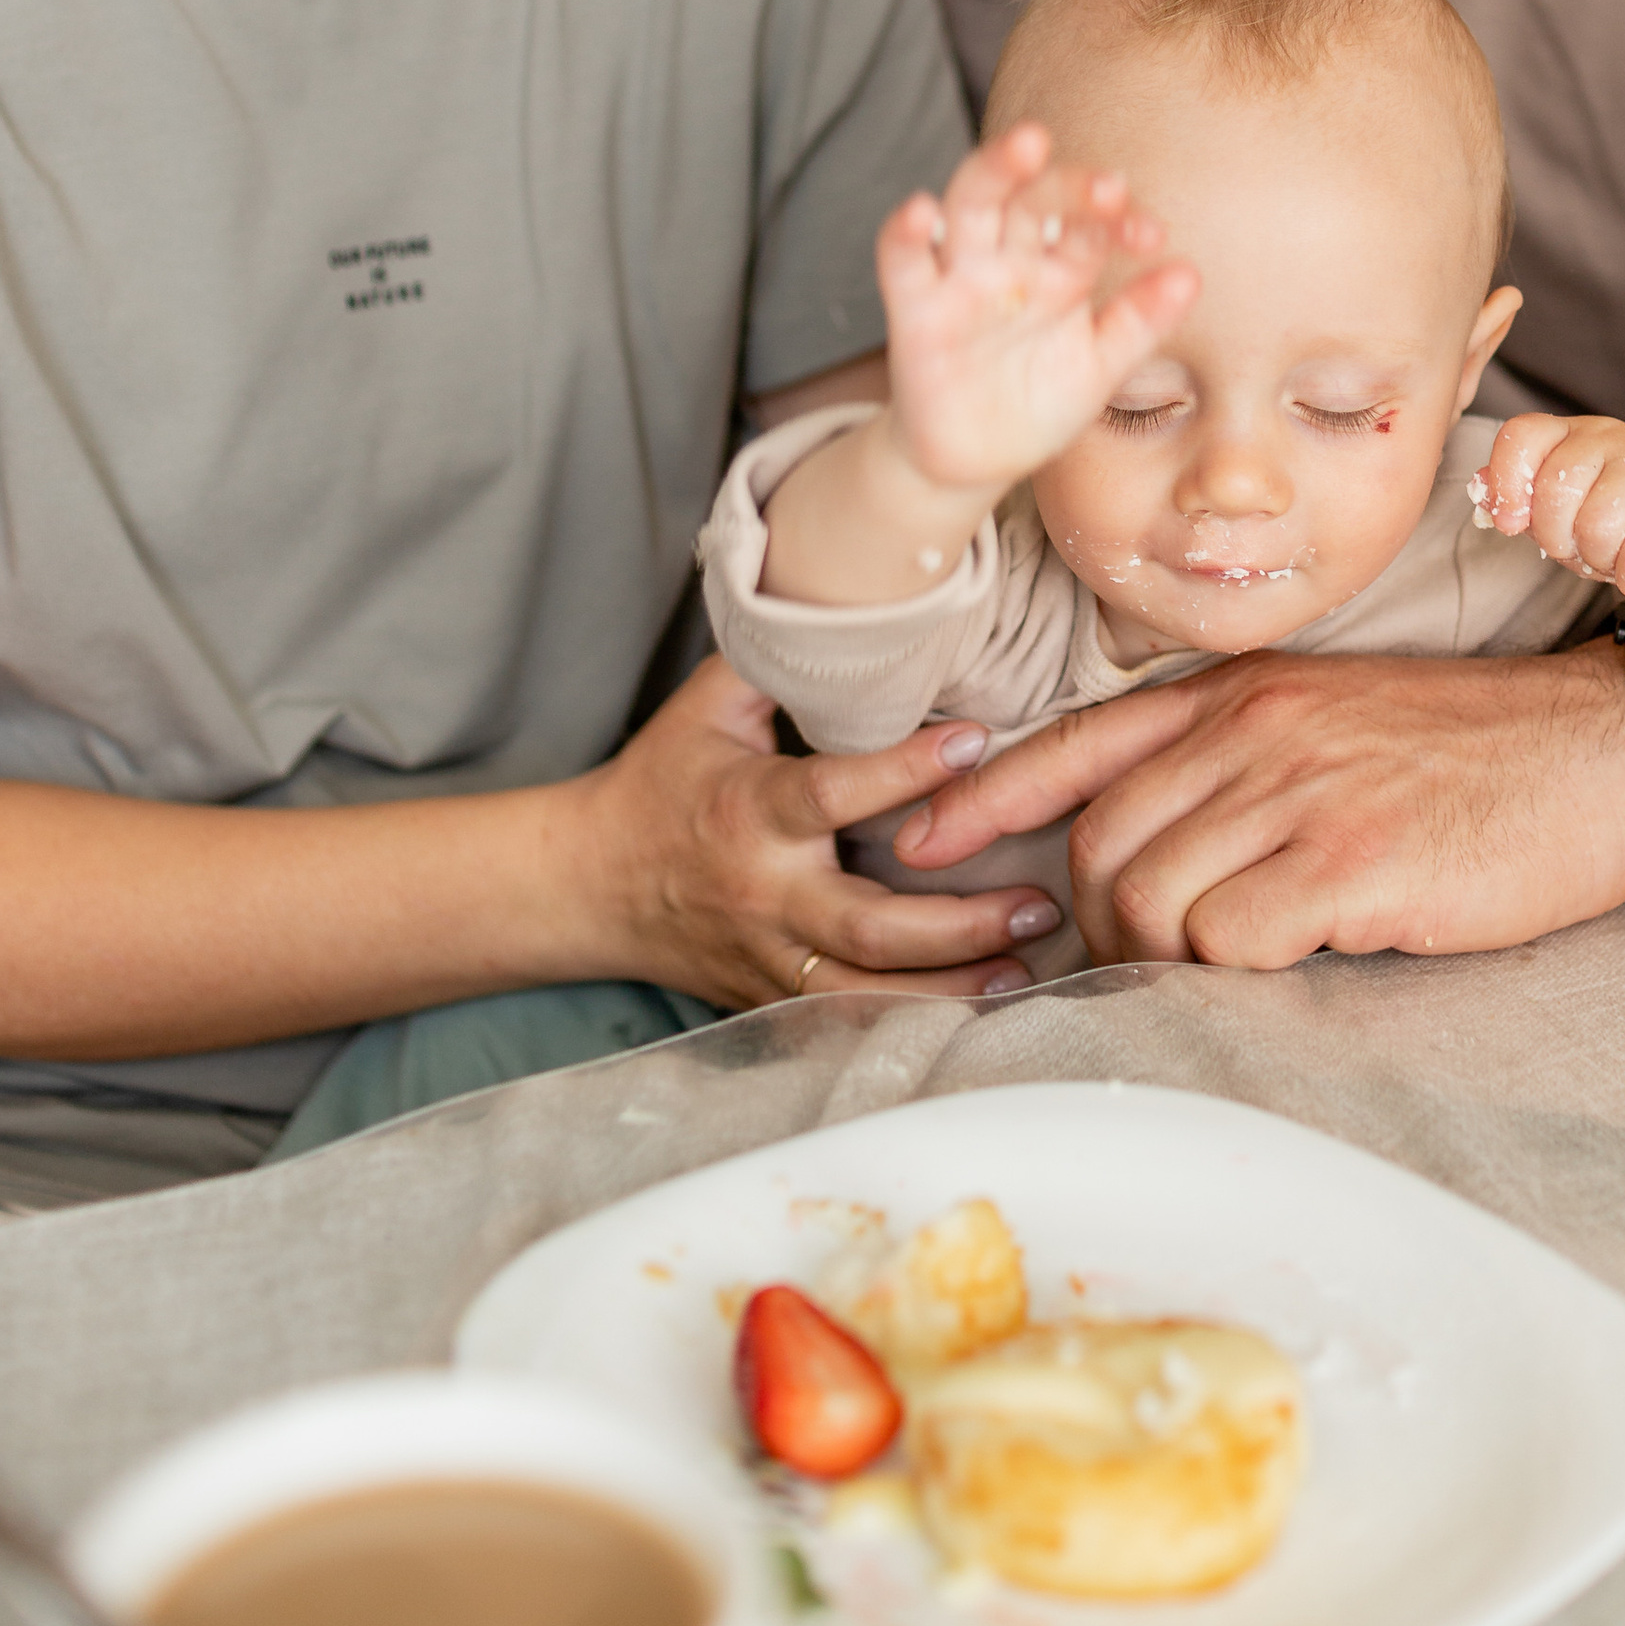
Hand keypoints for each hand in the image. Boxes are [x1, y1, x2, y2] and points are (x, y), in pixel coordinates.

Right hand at [579, 657, 1060, 1006]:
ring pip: (869, 993)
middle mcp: (764, 895)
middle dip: (961, 922)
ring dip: (952, 987)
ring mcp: (769, 958)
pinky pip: (849, 1021)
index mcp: (748, 813)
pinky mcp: (773, 998)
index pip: (834, 793)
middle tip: (1039, 897)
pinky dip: (913, 1019)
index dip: (907, 769)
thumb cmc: (661, 782)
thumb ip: (783, 661)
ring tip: (1026, 965)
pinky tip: (977, 1008)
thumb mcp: (708, 707)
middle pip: (871, 927)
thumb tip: (864, 604)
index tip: (977, 737)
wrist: (586, 888)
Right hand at [878, 125, 1197, 500]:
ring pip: (973, 204)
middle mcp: (1012, 258)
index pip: (1091, 228)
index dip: (1120, 223)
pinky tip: (921, 211)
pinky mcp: (914, 309)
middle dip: (1068, 185)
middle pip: (1035, 200)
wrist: (975, 461)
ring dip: (995, 170)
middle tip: (1108, 185)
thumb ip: (1140, 322)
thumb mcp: (1099, 367)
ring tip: (1028, 145)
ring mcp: (962, 277)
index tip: (1152, 235)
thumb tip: (1191, 274)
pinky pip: (902, 260)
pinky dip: (905, 232)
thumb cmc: (1040, 402)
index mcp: (1062, 267)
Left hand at [888, 649, 1624, 964]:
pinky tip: (1280, 976)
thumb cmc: (1478, 754)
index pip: (1078, 741)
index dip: (984, 795)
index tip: (916, 840)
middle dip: (1092, 927)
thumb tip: (1158, 848)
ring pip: (1151, 898)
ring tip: (1209, 983)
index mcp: (1245, 692)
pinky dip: (1230, 979)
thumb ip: (1243, 762)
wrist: (1610, 748)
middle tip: (1136, 973)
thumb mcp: (1338, 719)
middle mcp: (1256, 730)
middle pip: (1098, 843)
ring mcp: (1303, 792)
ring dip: (1158, 965)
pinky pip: (1229, 941)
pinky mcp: (1356, 863)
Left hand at [1475, 413, 1624, 597]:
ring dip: (1600, 560)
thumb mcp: (1552, 509)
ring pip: (1598, 526)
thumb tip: (1482, 490)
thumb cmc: (1607, 519)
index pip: (1521, 437)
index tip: (1513, 524)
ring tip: (1614, 553)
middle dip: (1560, 540)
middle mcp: (1606, 437)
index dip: (1507, 483)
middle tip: (1580, 546)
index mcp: (1565, 434)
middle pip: (1556, 492)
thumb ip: (1515, 497)